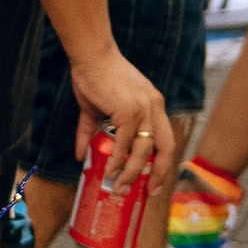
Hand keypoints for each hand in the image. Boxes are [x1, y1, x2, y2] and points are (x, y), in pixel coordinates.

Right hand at [69, 47, 173, 194]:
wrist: (90, 56)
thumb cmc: (94, 78)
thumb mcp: (97, 109)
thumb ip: (91, 132)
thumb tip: (80, 157)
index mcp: (154, 106)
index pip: (167, 139)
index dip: (163, 163)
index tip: (154, 183)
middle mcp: (154, 108)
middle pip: (166, 148)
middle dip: (159, 174)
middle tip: (147, 192)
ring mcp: (143, 109)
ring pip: (144, 150)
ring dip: (132, 173)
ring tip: (120, 187)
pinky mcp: (128, 110)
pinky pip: (125, 142)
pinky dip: (118, 160)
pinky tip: (111, 171)